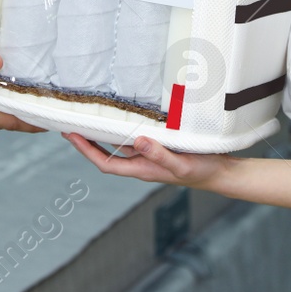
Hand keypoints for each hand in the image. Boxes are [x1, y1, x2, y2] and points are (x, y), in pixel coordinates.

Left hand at [64, 132, 232, 192]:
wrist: (220, 173)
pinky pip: (134, 139)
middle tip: (69, 124)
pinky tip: (121, 117)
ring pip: (119, 145)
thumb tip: (137, 141)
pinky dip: (123, 129)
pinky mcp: (158, 148)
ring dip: (103, 134)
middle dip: (87, 141)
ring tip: (88, 118)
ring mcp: (149, 156)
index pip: (105, 163)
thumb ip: (159, 154)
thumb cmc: (202, 171)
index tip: (71, 135)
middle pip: (107, 153)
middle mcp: (141, 163)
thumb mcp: (181, 164)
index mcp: (142, 170)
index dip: (86, 150)